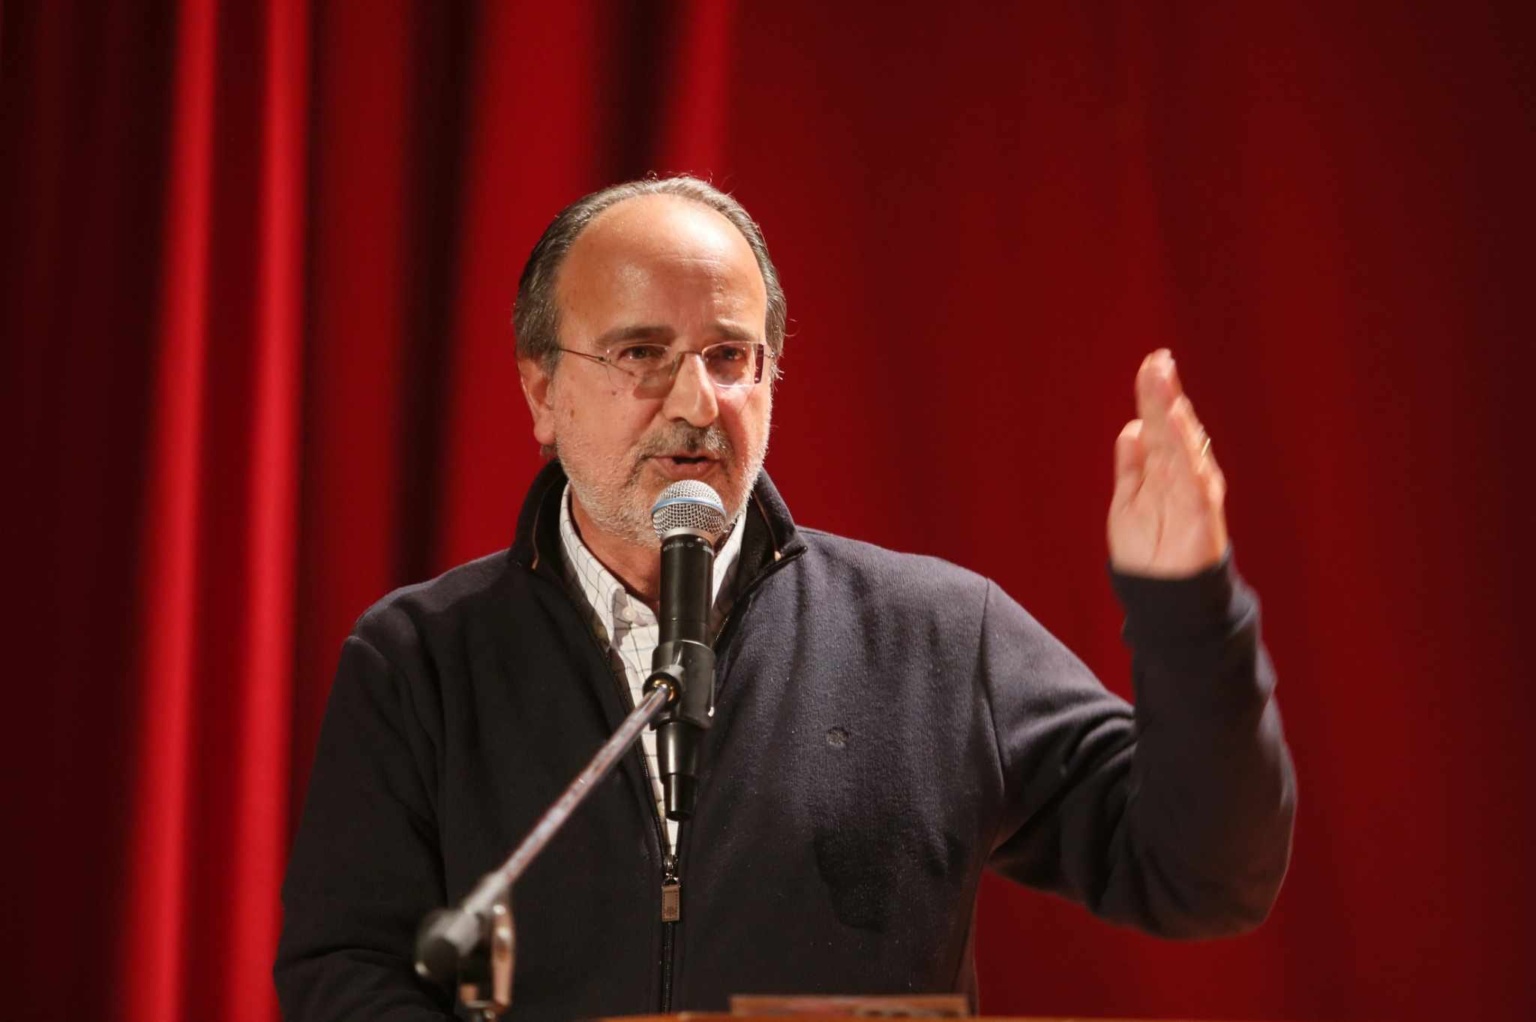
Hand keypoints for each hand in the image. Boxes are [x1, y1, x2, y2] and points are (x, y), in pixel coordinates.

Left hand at [1108, 349, 1228, 577]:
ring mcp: (1192, 488)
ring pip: (1181, 441)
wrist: (1164, 594)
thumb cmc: (1150, 550)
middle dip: (1164, 393)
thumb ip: (1132, 466)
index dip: (1155, 395)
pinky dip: (1185, 445)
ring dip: (1172, 408)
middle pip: (1171, 426)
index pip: (1160, 424)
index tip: (1151, 365)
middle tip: (1157, 359)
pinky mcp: (1200, 507)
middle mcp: (1182, 473)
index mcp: (1164, 469)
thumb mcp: (1130, 499)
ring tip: (1162, 377)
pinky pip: (1193, 470)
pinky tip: (1176, 420)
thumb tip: (1132, 429)